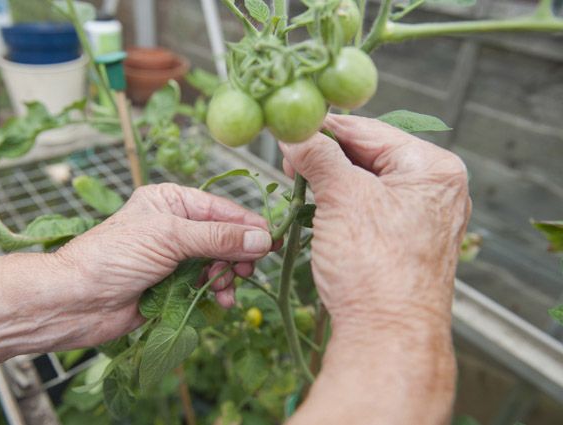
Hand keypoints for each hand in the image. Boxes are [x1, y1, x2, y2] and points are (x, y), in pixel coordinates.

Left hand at [53, 183, 272, 347]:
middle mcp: (174, 226)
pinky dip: (216, 292)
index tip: (274, 241)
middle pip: (224, 237)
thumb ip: (218, 237)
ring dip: (228, 276)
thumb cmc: (113, 257)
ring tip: (228, 287)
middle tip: (250, 269)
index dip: (248, 225)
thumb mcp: (169, 237)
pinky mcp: (173, 285)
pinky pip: (206, 285)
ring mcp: (174, 257)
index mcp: (171, 201)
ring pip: (218, 263)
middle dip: (238, 253)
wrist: (76, 301)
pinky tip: (220, 300)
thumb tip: (262, 238)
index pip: (221, 209)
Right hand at [281, 114, 469, 423]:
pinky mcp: (405, 241)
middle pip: (369, 155)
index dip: (324, 128)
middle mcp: (435, 189)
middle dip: (326, 158)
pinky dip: (341, 206)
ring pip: (366, 183)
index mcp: (434, 168)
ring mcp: (422, 217)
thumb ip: (318, 156)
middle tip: (289, 164)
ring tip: (299, 188)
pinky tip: (318, 211)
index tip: (289, 130)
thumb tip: (294, 134)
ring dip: (330, 183)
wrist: (386, 336)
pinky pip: (369, 209)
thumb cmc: (374, 267)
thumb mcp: (342, 199)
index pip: (369, 129)